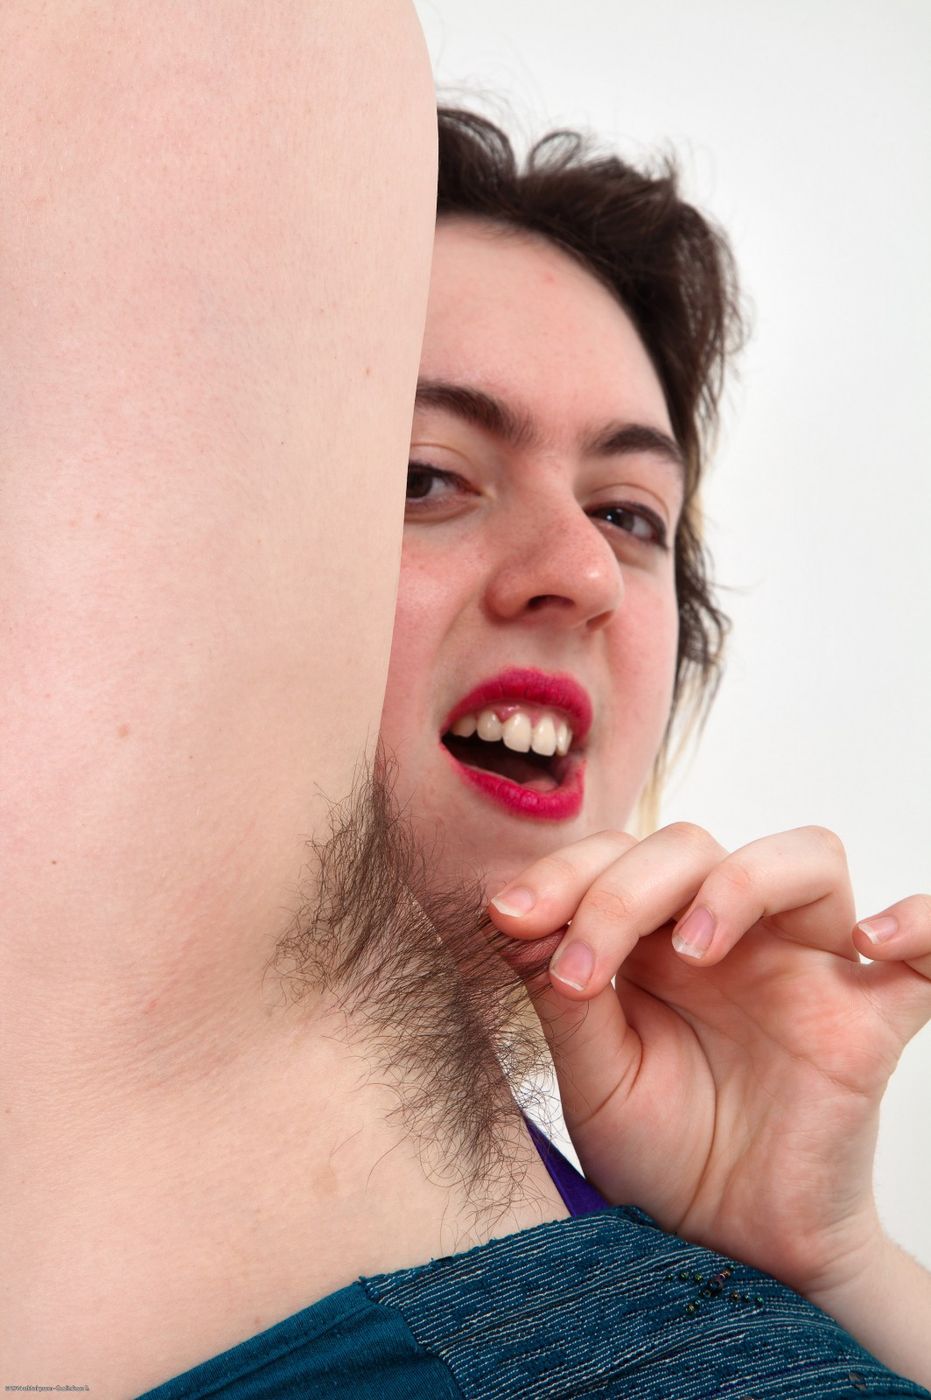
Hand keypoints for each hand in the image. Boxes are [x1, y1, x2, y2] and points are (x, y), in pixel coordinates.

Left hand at [489, 824, 930, 1299]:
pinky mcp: (868, 1022)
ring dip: (740, 881)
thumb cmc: (660, 1151)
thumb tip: (512, 912)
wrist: (725, 1249)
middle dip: (624, 889)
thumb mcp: (590, 1076)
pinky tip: (870, 942)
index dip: (564, 874)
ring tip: (691, 949)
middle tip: (581, 969)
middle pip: (695, 846)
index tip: (507, 918)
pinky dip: (919, 925)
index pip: (620, 857)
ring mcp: (806, 970)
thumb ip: (562, 993)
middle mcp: (733, 936)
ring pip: (807, 857)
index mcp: (656, 938)